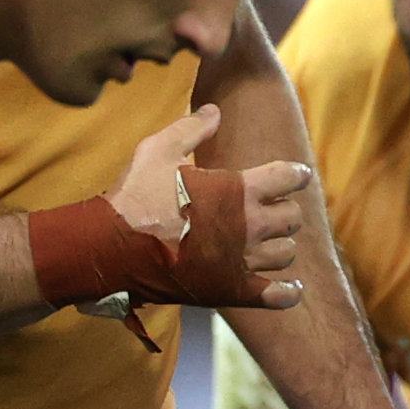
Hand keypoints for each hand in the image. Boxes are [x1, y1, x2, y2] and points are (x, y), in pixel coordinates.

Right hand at [97, 108, 308, 317]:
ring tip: (266, 242)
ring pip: (287, 253)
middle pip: (292, 217)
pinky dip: (287, 292)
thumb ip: (191, 129)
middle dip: (284, 210)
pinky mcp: (233, 290)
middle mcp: (249, 226)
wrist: (113, 248)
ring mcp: (244, 261)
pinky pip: (277, 296)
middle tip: (270, 209)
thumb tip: (214, 111)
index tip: (297, 174)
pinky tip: (289, 287)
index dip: (296, 174)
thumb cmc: (136, 197)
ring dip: (280, 245)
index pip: (288, 177)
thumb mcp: (158, 150)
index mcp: (238, 190)